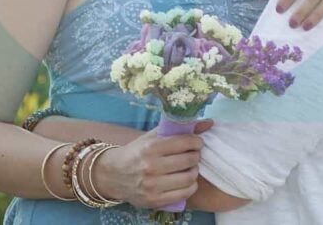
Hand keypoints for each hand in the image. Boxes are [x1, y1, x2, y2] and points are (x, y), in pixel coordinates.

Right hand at [93, 119, 212, 208]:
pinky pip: (184, 193)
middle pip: (189, 160)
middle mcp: (151, 166)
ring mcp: (153, 185)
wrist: (114, 175)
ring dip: (194, 171)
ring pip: (189, 177)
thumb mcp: (153, 137)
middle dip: (195, 155)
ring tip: (190, 167)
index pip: (185, 142)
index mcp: (151, 147)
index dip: (196, 141)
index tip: (197, 142)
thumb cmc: (136, 152)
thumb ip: (178, 129)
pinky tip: (187, 180)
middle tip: (193, 154)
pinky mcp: (155, 200)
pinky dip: (191, 186)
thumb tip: (209, 123)